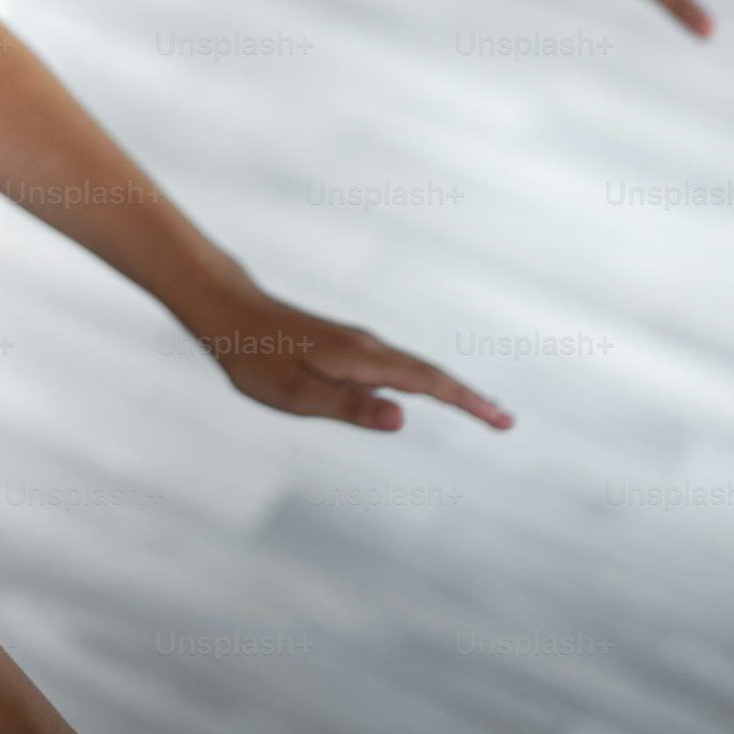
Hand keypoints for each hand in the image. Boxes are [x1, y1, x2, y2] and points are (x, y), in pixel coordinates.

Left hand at [183, 287, 510, 432]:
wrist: (229, 313)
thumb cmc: (257, 360)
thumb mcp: (297, 394)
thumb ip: (350, 407)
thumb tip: (403, 419)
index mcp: (362, 360)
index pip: (428, 383)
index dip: (467, 402)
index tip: (502, 420)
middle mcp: (368, 346)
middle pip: (429, 373)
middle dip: (468, 397)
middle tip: (504, 420)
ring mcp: (357, 343)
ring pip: (412, 367)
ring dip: (447, 388)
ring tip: (476, 408)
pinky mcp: (344, 344)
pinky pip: (393, 364)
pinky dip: (419, 379)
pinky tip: (418, 391)